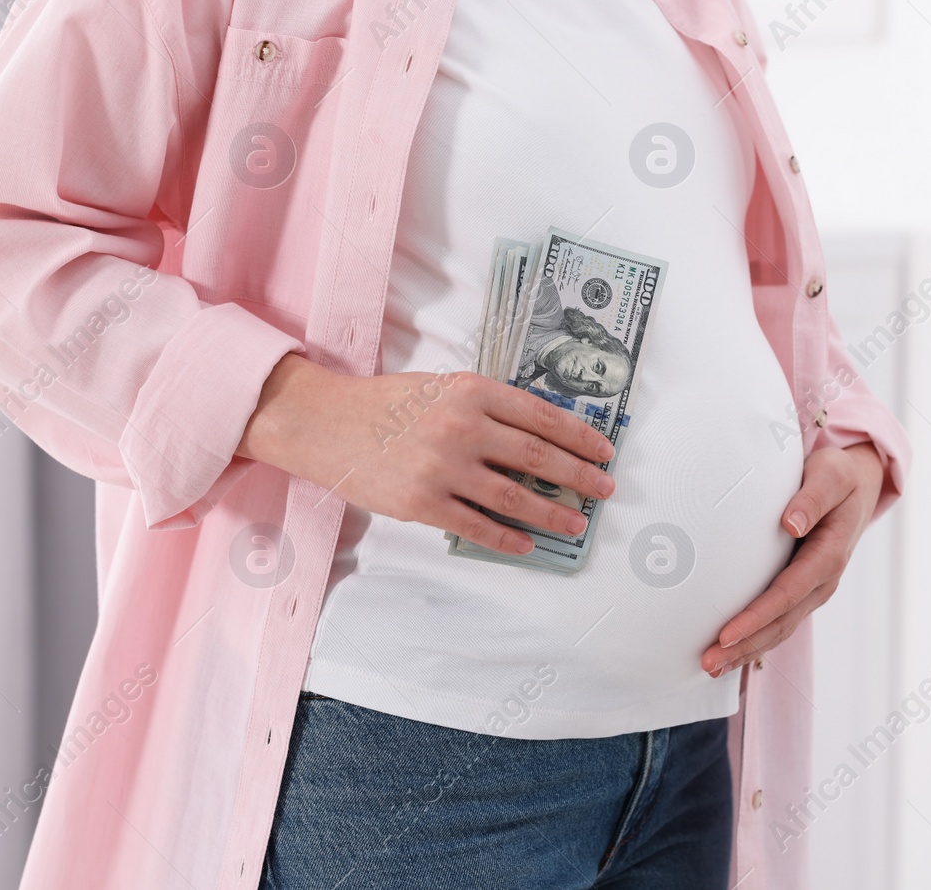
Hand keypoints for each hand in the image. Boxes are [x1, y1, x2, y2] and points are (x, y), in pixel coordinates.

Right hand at [236, 353, 616, 554]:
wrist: (325, 423)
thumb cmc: (385, 402)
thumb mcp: (441, 386)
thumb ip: (486, 404)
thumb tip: (539, 434)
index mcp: (471, 391)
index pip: (542, 416)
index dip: (580, 436)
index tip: (604, 450)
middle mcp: (462, 427)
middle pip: (538, 457)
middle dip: (580, 475)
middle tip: (605, 488)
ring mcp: (443, 468)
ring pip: (515, 497)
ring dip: (553, 513)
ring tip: (576, 523)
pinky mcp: (423, 503)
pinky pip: (477, 526)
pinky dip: (508, 537)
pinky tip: (528, 544)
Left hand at [700, 442, 884, 675]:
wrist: (857, 485)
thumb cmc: (838, 476)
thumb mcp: (832, 474)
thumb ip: (812, 498)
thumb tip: (791, 524)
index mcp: (830, 555)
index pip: (787, 594)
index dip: (757, 617)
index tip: (726, 634)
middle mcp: (823, 580)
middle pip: (781, 622)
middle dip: (745, 645)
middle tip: (708, 662)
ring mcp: (814, 589)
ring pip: (780, 629)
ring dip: (747, 650)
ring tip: (711, 666)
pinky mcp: (802, 589)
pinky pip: (779, 620)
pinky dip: (756, 639)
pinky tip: (730, 651)